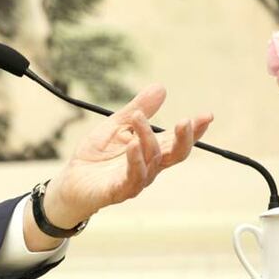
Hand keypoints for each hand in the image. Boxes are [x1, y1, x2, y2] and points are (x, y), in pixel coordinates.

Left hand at [43, 85, 213, 226]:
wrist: (71, 182)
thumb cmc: (95, 157)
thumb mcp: (115, 126)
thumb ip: (138, 109)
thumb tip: (161, 87)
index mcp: (151, 151)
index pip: (178, 140)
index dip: (194, 130)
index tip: (207, 115)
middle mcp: (150, 167)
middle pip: (176, 155)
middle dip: (185, 138)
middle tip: (186, 120)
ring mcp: (136, 180)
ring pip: (152, 160)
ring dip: (147, 138)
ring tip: (138, 118)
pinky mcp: (119, 190)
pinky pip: (133, 177)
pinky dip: (135, 160)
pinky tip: (132, 144)